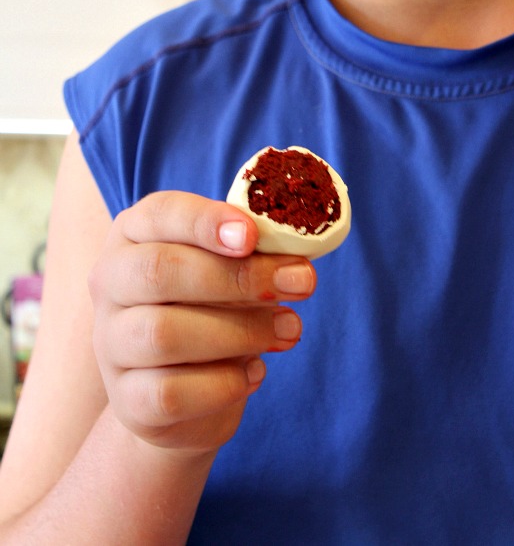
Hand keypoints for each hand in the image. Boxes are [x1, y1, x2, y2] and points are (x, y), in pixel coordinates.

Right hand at [89, 191, 316, 456]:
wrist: (186, 394)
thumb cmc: (212, 308)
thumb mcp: (231, 269)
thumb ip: (253, 256)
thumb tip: (295, 263)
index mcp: (133, 234)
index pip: (159, 213)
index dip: (206, 221)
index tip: (252, 235)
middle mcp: (110, 282)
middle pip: (160, 271)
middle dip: (238, 277)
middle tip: (301, 283)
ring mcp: (110, 344)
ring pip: (164, 334)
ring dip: (241, 331)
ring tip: (290, 329)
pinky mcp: (125, 401)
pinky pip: (169, 393)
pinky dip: (223, 384)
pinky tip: (254, 374)